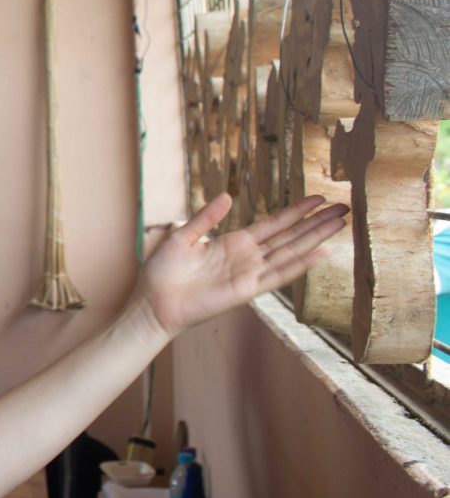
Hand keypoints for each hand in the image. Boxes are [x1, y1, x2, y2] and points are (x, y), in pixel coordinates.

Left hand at [136, 193, 347, 337]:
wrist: (153, 301)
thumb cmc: (163, 272)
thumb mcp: (183, 236)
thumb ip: (206, 218)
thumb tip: (227, 195)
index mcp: (234, 243)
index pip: (273, 224)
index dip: (295, 211)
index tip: (317, 198)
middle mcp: (248, 258)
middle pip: (290, 236)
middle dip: (316, 222)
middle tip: (344, 207)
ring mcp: (250, 273)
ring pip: (291, 252)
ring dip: (316, 237)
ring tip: (340, 223)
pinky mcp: (247, 290)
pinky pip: (278, 275)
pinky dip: (300, 264)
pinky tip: (321, 252)